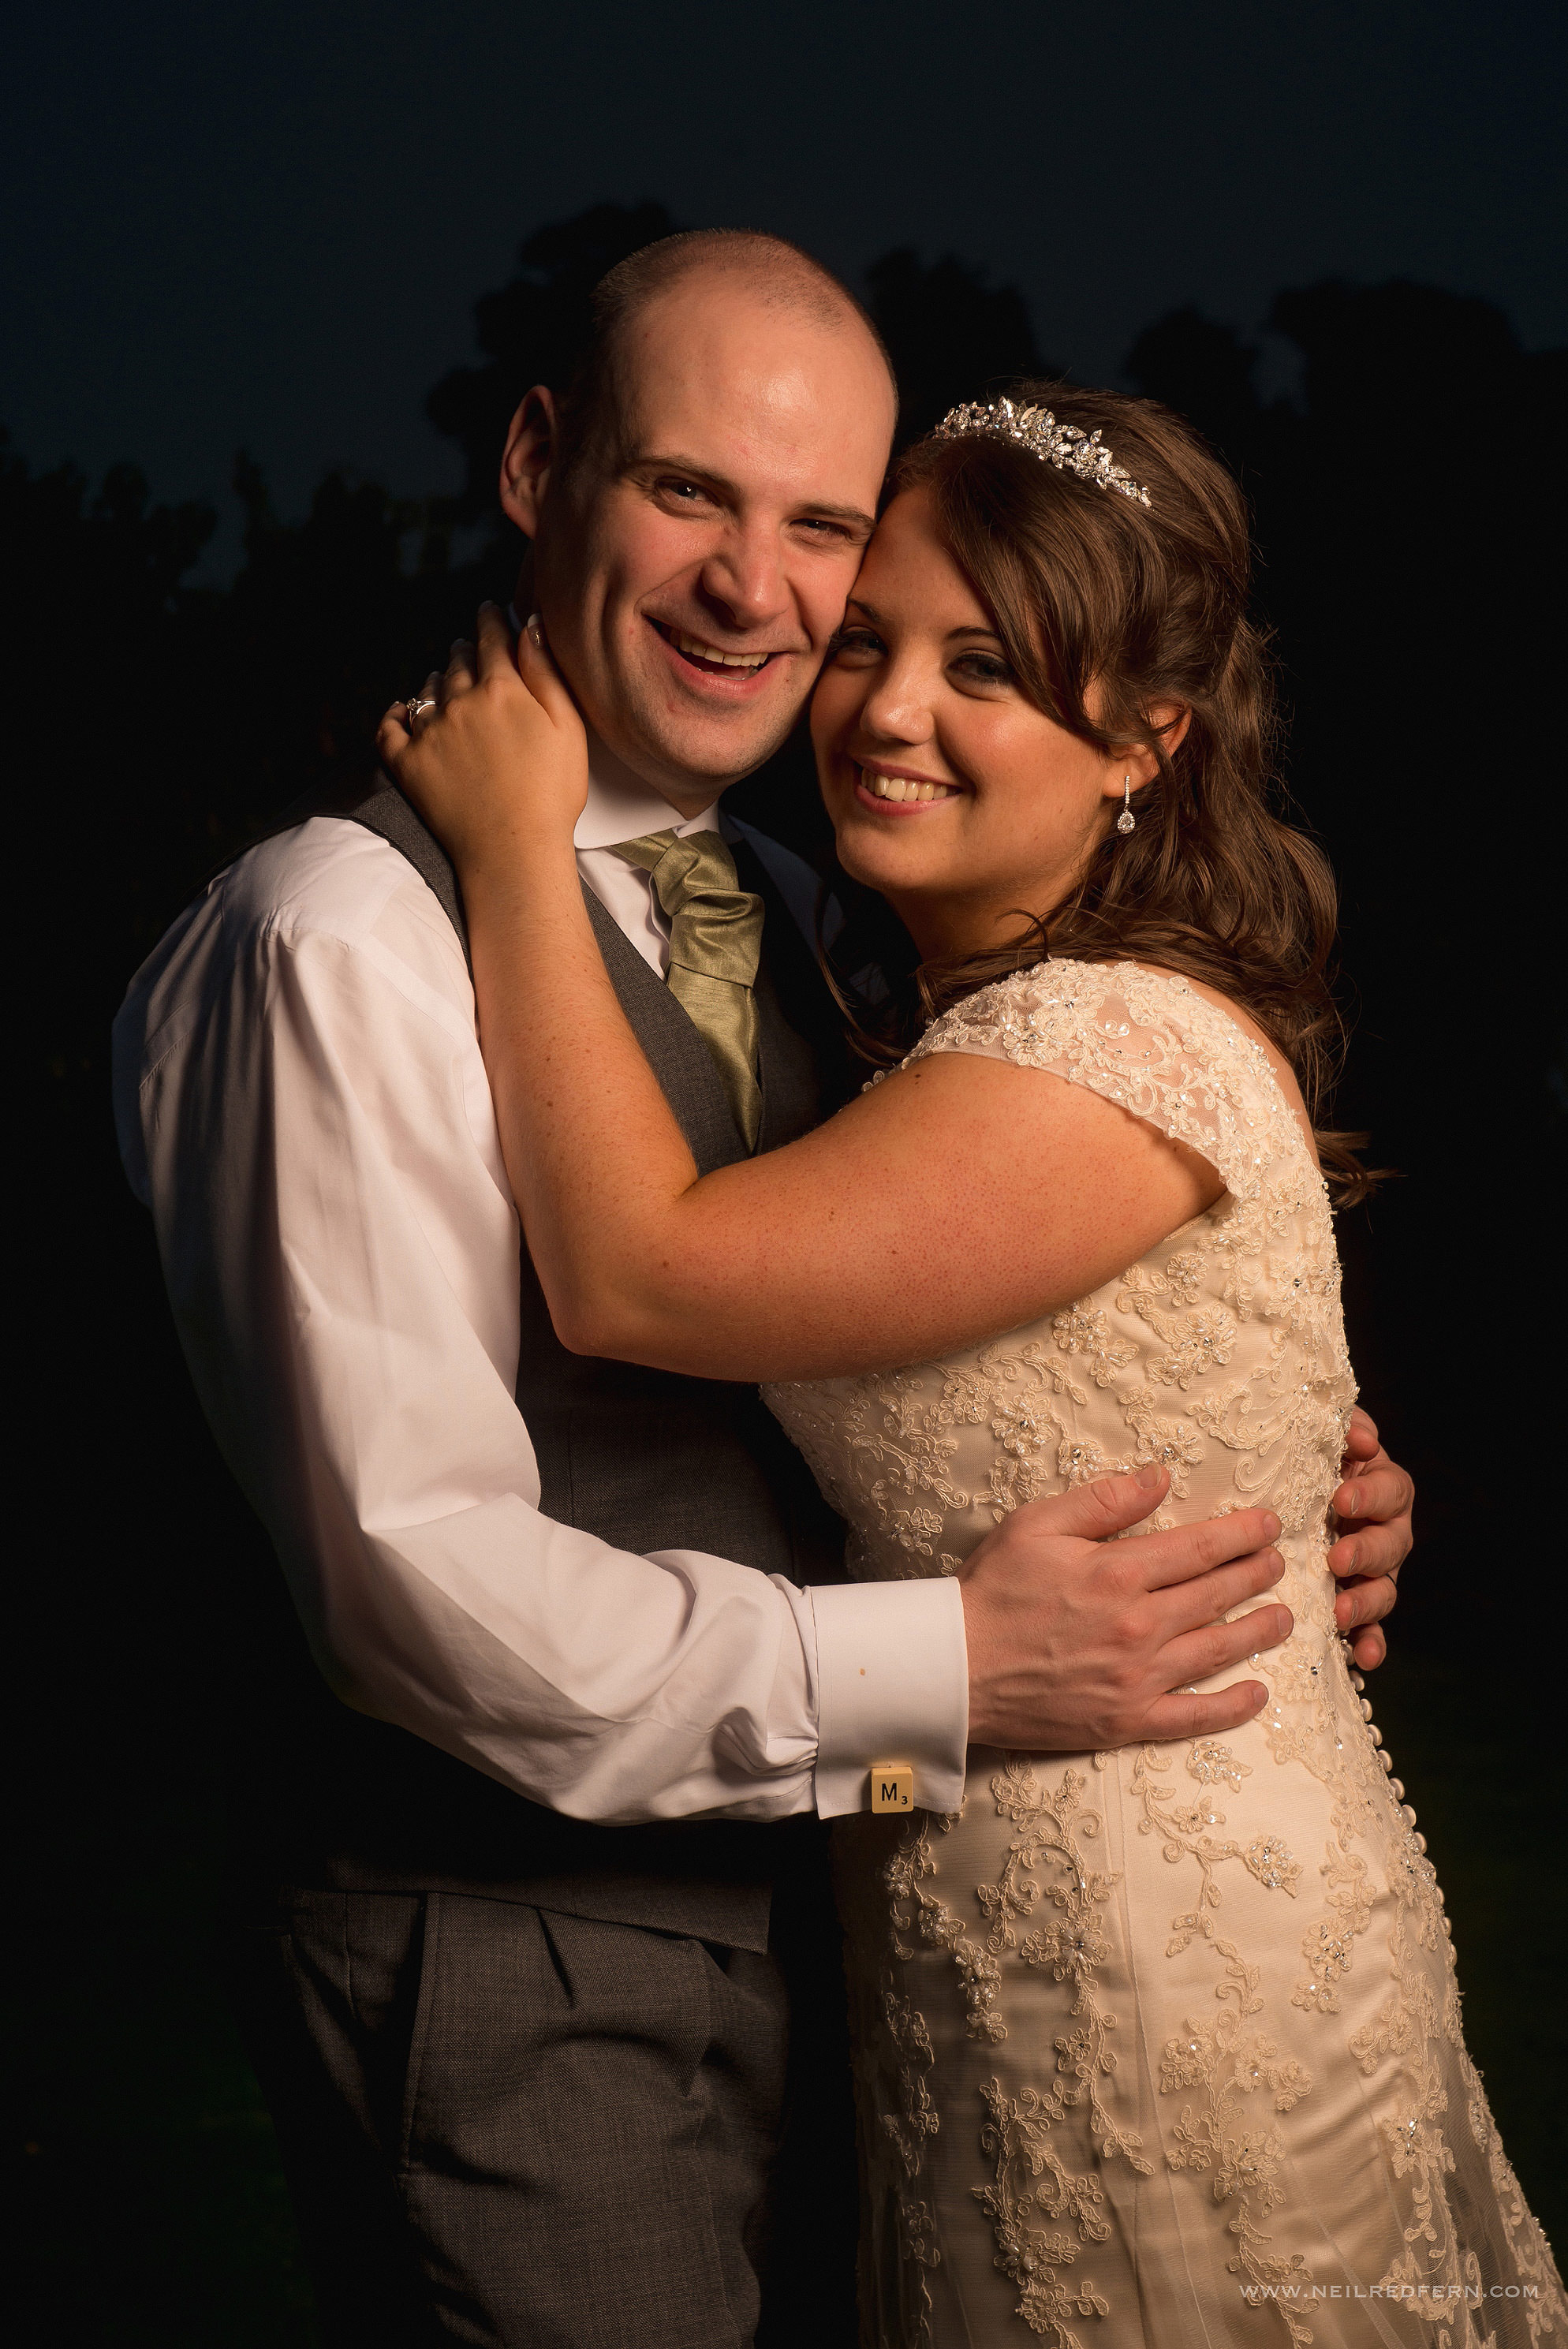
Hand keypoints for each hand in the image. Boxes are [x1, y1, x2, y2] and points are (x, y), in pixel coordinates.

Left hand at [377, 603, 587, 874]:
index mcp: (502, 689)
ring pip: (426, 688)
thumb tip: (529, 626)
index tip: (488, 610)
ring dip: (438, 681)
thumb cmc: (552, 795)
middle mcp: (460, 702)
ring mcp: (429, 731)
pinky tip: (401, 712)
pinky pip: (389, 726)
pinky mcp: (407, 762)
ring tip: (447, 687)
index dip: (491, 618)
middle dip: (465, 651)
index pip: (491, 637)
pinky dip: (395, 714)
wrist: (513, 850)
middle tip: (471, 652)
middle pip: (457, 659)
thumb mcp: (569, 728)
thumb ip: (547, 673)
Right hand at [959, 1466, 1290, 1748]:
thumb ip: (1104, 1501)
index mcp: (1119, 1572)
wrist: (952, 1668)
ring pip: (1218, 1651)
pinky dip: (1232, 1708)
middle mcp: (1139, 1626)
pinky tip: (1257, 1695)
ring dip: (1259, 1631)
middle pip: (1218, 1595)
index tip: (1269, 1524)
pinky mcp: (1126, 1721)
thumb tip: (1160, 1476)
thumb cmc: (990, 1591)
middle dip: (1256, 1574)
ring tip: (1284, 1617)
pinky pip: (1194, 1718)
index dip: (1242, 1534)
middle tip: (1278, 1563)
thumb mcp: (1037, 1524)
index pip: (1201, 1548)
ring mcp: (1138, 1678)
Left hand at [1328, 1405, 1413, 1671]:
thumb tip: (1362, 1440)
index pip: (1390, 1490)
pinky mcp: (1356, 1605)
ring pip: (1383, 1592)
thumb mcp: (1323, 1436)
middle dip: (1365, 1553)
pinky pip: (1370, 1630)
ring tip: (1339, 1612)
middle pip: (1390, 1546)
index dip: (1371, 1495)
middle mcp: (1387, 1532)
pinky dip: (1369, 1644)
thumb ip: (1344, 1428)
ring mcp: (1373, 1573)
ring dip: (1365, 1604)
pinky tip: (1364, 1659)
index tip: (1341, 1497)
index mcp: (1383, 1489)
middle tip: (1336, 1559)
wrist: (1286, 1493)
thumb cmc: (1308, 1461)